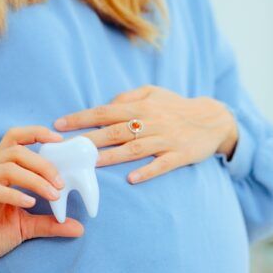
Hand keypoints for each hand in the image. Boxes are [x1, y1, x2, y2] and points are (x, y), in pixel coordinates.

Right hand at [0, 126, 83, 272]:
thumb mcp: (25, 227)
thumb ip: (50, 223)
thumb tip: (79, 228)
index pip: (15, 139)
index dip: (37, 133)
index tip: (60, 140)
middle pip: (16, 151)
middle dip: (43, 164)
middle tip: (61, 183)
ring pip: (7, 168)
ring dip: (34, 180)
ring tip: (52, 195)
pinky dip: (13, 194)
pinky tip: (29, 204)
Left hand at [54, 85, 237, 183]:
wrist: (213, 119)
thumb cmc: (177, 106)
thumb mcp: (153, 93)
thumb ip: (128, 97)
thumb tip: (105, 106)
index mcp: (142, 106)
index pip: (105, 111)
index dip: (81, 118)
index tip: (59, 125)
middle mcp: (152, 122)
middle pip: (115, 130)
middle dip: (89, 138)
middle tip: (67, 148)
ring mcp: (166, 140)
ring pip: (135, 148)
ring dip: (113, 156)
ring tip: (92, 163)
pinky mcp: (180, 155)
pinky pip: (162, 165)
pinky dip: (147, 171)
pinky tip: (132, 179)